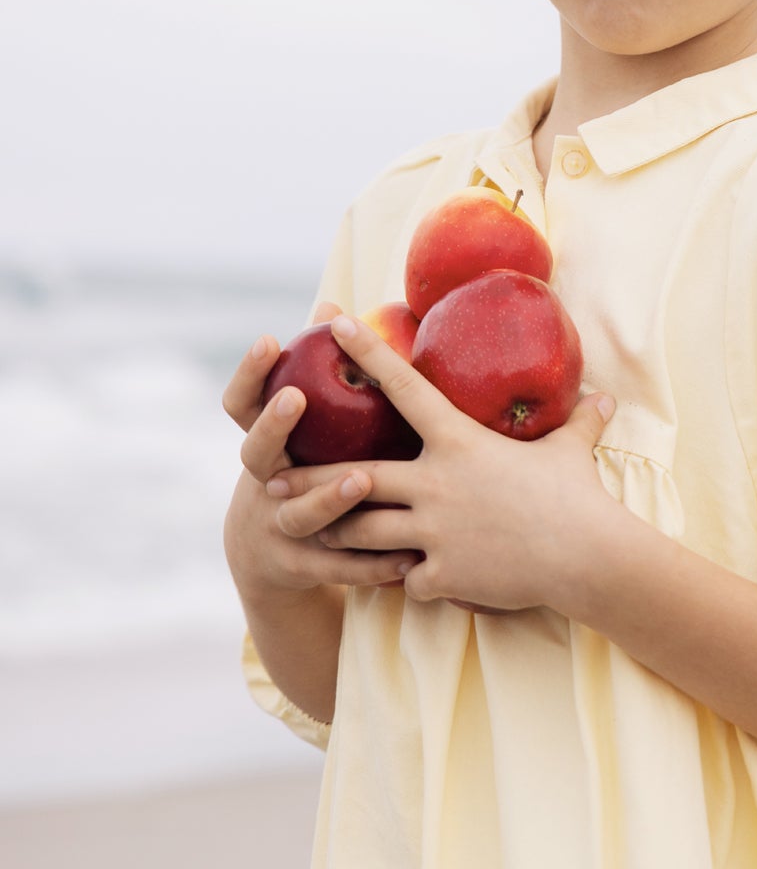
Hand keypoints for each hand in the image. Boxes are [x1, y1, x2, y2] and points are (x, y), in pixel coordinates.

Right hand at [221, 319, 413, 600]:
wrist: (272, 556)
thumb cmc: (304, 463)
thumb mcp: (301, 426)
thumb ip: (314, 371)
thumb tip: (331, 301)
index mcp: (265, 443)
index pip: (240, 404)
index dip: (249, 373)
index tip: (269, 338)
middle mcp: (263, 482)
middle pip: (257, 454)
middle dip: (274, 425)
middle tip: (296, 396)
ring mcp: (277, 526)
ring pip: (299, 513)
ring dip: (328, 496)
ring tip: (361, 480)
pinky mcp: (301, 566)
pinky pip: (335, 565)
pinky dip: (369, 562)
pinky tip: (403, 556)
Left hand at [262, 313, 617, 613]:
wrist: (586, 557)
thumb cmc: (577, 497)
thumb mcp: (571, 452)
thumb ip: (577, 424)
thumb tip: (605, 401)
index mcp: (458, 441)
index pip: (403, 387)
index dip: (368, 352)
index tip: (335, 324)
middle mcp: (435, 483)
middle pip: (353, 478)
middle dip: (309, 481)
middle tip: (270, 482)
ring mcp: (432, 531)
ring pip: (361, 532)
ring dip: (338, 534)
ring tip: (308, 534)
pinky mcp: (439, 574)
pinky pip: (402, 579)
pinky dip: (400, 580)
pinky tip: (402, 582)